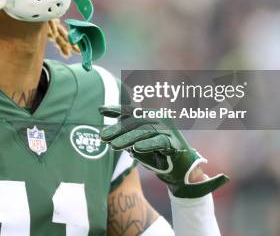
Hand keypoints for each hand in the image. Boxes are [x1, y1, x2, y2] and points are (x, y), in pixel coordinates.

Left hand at [99, 105, 228, 197]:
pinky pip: (159, 142)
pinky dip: (147, 145)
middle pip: (135, 122)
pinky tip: (136, 149)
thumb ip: (126, 136)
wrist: (179, 170)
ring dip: (127, 139)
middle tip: (103, 137)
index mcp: (151, 115)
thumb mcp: (138, 142)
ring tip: (113, 146)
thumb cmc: (156, 153)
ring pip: (145, 131)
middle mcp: (160, 119)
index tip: (100, 110)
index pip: (131, 111)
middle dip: (118, 130)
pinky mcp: (174, 143)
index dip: (116, 109)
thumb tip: (106, 134)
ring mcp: (168, 130)